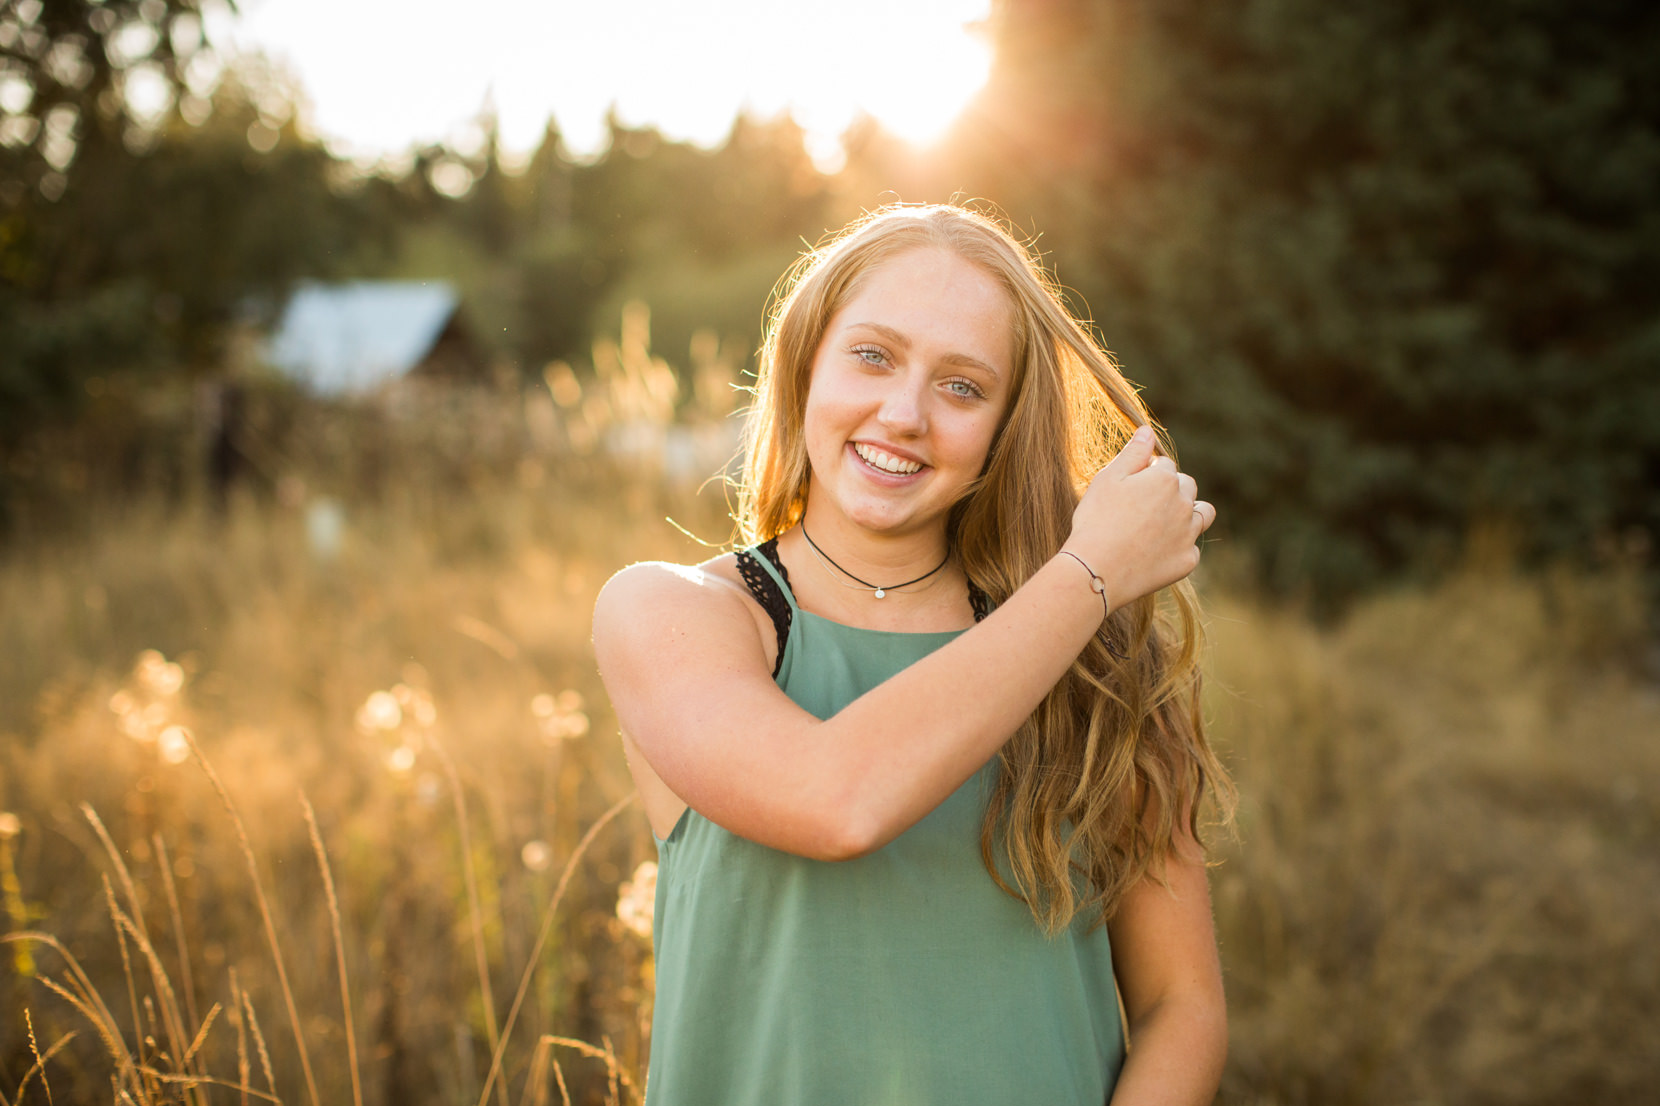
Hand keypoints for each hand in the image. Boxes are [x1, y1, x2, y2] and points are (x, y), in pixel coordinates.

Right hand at [1061, 426, 1213, 610]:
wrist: (1097, 568)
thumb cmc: (1097, 520)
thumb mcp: (1108, 479)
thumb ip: (1133, 453)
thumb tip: (1148, 430)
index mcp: (1165, 479)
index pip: (1165, 466)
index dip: (1147, 473)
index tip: (1130, 487)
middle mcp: (1184, 503)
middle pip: (1187, 486)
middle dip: (1171, 489)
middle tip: (1144, 505)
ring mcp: (1188, 534)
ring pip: (1202, 514)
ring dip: (1188, 513)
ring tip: (1164, 522)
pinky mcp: (1187, 561)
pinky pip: (1191, 548)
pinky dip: (1179, 546)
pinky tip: (1158, 551)